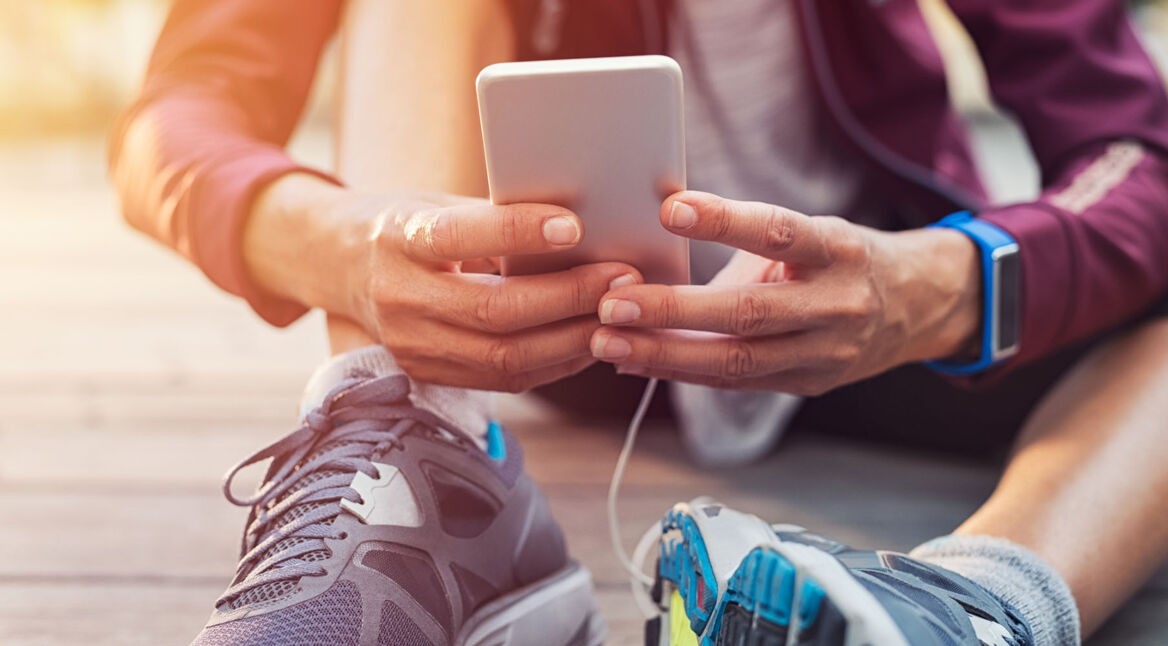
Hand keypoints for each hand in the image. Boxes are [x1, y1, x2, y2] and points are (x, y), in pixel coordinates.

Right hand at [245, 176, 640, 391]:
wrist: (337, 266)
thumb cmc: (403, 224)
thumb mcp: (435, 204)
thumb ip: (493, 219)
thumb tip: (578, 228)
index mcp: (397, 240)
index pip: (458, 237)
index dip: (518, 233)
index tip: (574, 225)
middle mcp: (399, 299)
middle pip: (493, 311)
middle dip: (569, 298)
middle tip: (624, 278)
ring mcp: (412, 346)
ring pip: (504, 358)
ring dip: (573, 340)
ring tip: (621, 315)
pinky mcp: (429, 375)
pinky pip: (504, 380)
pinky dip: (555, 363)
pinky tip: (591, 342)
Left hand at [589, 191, 978, 394]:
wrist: (916, 306)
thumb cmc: (839, 259)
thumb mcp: (809, 234)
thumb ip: (745, 240)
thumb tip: (657, 236)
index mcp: (836, 249)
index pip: (778, 231)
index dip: (724, 221)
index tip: (670, 208)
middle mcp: (836, 304)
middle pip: (749, 313)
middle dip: (673, 311)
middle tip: (612, 303)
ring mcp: (826, 353)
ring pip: (738, 362)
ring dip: (665, 354)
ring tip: (608, 342)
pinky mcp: (809, 384)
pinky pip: (737, 382)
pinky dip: (683, 371)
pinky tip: (637, 360)